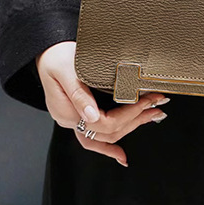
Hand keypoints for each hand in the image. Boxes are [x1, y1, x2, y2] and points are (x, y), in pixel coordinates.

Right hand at [36, 41, 168, 166]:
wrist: (46, 50)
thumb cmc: (56, 56)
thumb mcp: (66, 70)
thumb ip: (78, 94)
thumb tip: (92, 116)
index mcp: (67, 111)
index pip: (104, 123)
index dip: (129, 115)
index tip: (147, 101)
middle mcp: (70, 120)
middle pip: (107, 132)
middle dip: (135, 121)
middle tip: (157, 107)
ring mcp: (73, 119)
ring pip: (103, 136)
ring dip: (129, 128)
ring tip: (151, 117)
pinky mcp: (78, 114)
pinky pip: (94, 136)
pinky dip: (108, 146)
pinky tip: (120, 154)